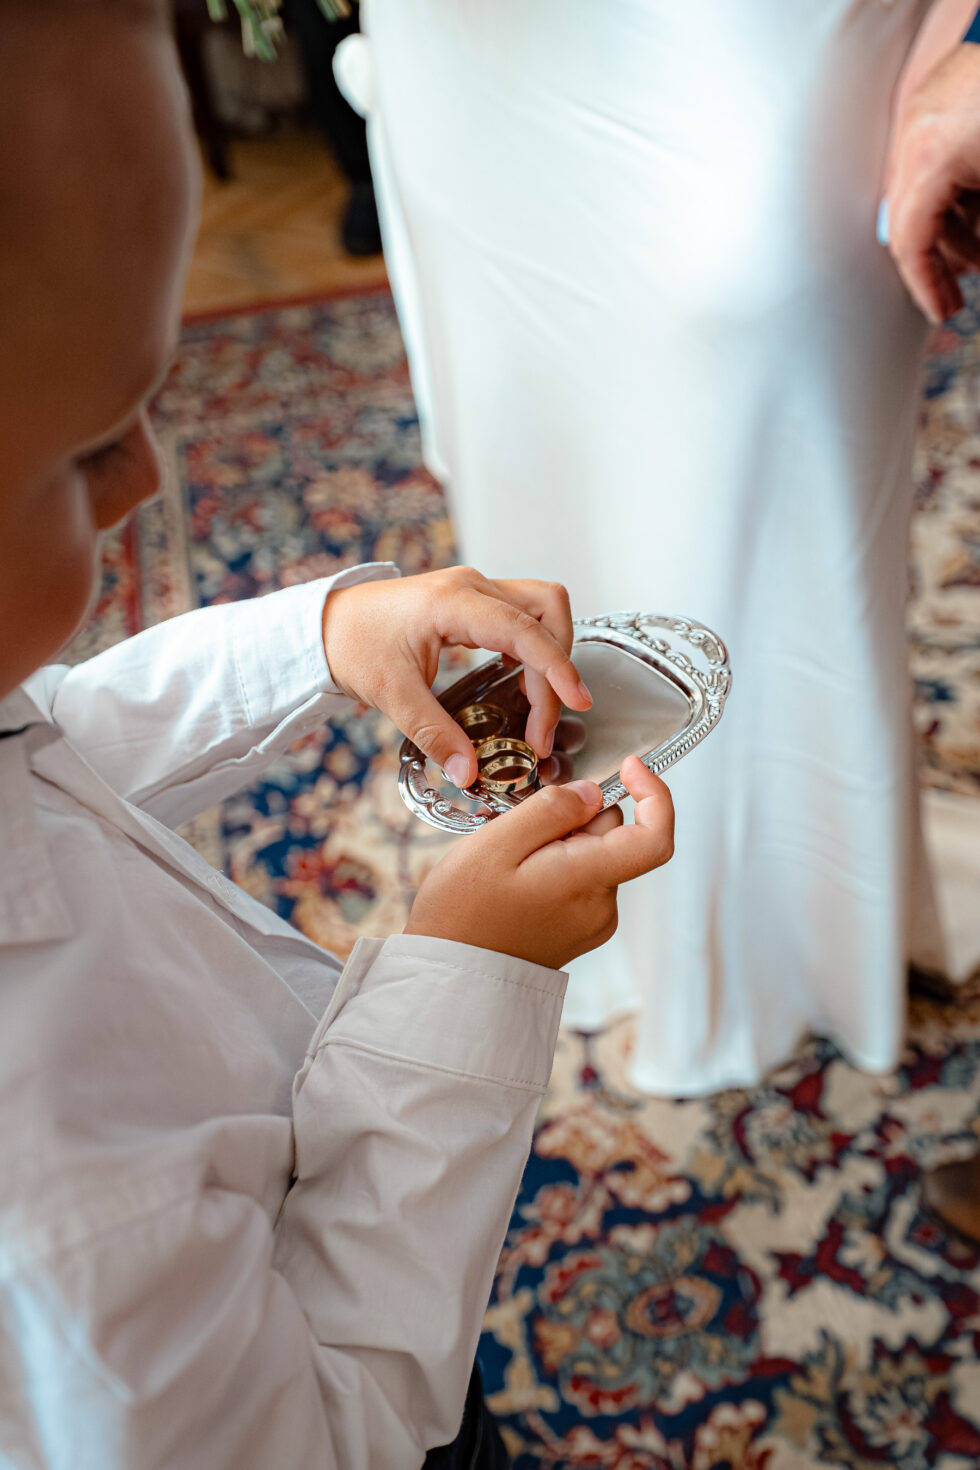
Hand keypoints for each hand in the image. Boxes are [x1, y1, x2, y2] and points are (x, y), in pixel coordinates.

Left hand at [322, 567, 591, 787]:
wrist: (326, 624)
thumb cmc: (353, 646)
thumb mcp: (392, 695)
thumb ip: (435, 735)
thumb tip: (470, 772)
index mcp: (454, 602)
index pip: (525, 630)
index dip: (557, 668)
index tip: (577, 701)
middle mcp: (473, 587)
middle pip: (548, 611)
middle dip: (557, 668)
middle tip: (543, 725)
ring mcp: (476, 590)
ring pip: (543, 608)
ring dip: (553, 653)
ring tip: (541, 707)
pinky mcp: (475, 601)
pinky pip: (524, 615)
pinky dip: (536, 647)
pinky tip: (524, 684)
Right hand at [405, 756, 673, 969]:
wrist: (451, 975)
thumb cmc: (463, 911)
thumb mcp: (496, 844)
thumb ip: (551, 811)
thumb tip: (593, 793)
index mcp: (586, 881)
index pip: (655, 838)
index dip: (654, 795)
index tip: (628, 767)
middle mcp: (601, 906)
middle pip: (614, 835)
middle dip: (577, 817)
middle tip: (524, 828)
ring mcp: (594, 921)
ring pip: (596, 854)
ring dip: (563, 841)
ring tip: (514, 859)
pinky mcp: (581, 929)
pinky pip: (582, 877)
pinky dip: (558, 863)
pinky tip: (520, 877)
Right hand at [885, 42, 979, 321]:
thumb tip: (974, 270)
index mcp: (930, 160)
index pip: (911, 246)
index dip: (927, 287)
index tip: (945, 311)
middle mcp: (912, 137)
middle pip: (908, 223)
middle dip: (939, 259)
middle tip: (963, 285)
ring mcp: (919, 111)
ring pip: (916, 193)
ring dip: (948, 225)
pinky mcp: (932, 95)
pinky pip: (926, 159)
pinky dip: (949, 189)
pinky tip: (977, 198)